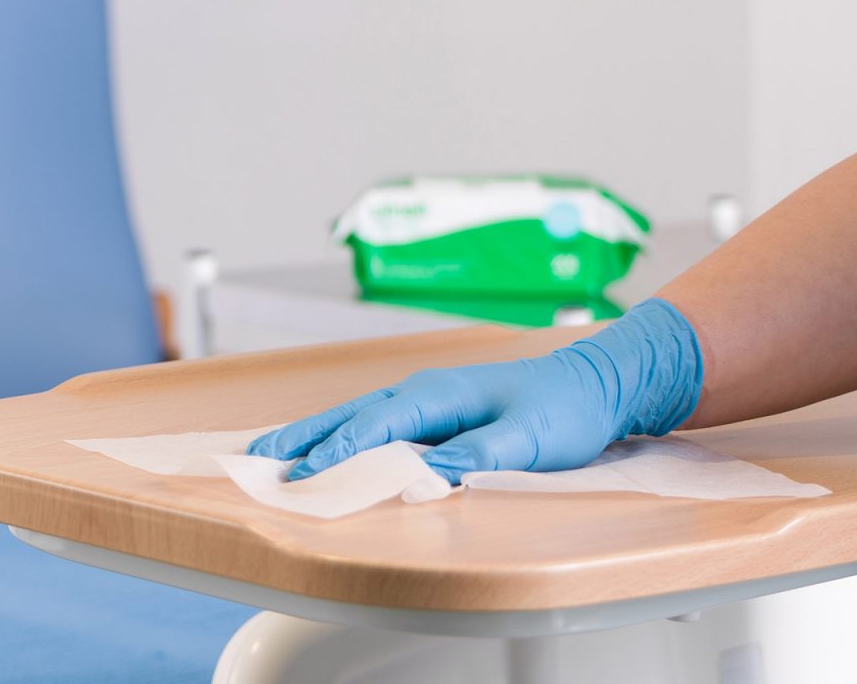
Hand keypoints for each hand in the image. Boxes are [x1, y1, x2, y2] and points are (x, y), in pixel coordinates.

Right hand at [247, 298, 703, 483]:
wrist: (598, 382)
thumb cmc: (565, 407)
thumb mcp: (528, 437)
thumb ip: (478, 454)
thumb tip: (427, 474)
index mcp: (437, 394)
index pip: (374, 426)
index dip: (336, 452)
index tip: (302, 475)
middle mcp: (422, 392)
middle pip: (349, 416)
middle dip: (303, 437)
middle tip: (258, 457)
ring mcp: (426, 400)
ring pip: (357, 418)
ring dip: (316, 435)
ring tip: (276, 451)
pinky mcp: (435, 412)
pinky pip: (376, 423)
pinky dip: (343, 434)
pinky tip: (331, 446)